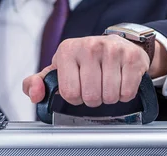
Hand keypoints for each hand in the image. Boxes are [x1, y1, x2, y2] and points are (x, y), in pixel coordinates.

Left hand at [23, 34, 166, 107]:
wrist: (117, 45)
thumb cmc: (85, 61)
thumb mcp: (58, 70)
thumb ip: (37, 83)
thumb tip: (35, 94)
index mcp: (67, 50)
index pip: (69, 93)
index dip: (75, 97)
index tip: (79, 88)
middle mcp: (89, 47)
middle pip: (91, 97)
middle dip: (93, 99)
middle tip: (95, 88)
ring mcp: (112, 51)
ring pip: (110, 96)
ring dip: (109, 98)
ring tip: (107, 85)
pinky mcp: (132, 57)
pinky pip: (126, 92)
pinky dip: (124, 94)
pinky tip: (121, 82)